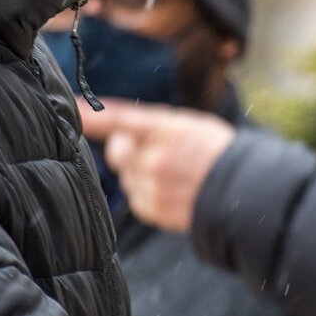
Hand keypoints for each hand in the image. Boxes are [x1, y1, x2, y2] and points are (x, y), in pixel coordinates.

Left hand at [78, 99, 235, 231]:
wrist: (244, 191)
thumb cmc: (216, 152)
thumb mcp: (189, 125)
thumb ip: (153, 125)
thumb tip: (119, 131)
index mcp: (167, 129)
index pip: (120, 119)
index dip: (92, 116)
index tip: (71, 106)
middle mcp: (155, 158)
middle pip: (116, 150)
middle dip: (125, 147)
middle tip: (151, 148)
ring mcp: (152, 186)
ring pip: (125, 174)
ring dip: (138, 171)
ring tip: (172, 173)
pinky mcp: (152, 209)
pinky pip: (134, 196)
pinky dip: (146, 192)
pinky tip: (171, 190)